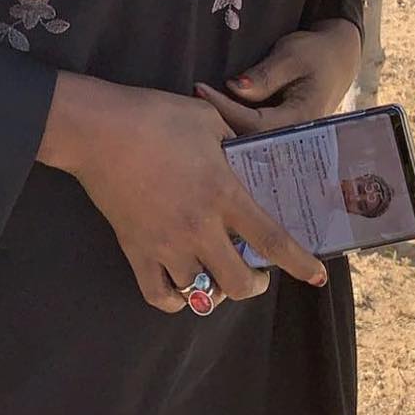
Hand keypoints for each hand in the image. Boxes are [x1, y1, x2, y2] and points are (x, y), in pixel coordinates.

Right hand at [37, 73, 328, 312]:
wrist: (98, 130)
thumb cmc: (155, 116)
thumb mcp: (206, 118)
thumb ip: (231, 139)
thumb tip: (240, 153)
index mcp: (223, 194)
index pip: (271, 240)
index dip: (299, 263)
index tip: (316, 276)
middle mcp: (199, 228)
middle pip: (237, 284)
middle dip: (254, 285)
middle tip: (254, 273)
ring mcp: (165, 245)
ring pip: (200, 292)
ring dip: (213, 287)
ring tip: (214, 272)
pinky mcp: (135, 250)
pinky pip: (158, 294)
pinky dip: (174, 298)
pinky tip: (180, 286)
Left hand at [194, 19, 361, 135]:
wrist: (338, 60)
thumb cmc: (316, 54)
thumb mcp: (291, 55)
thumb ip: (265, 75)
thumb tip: (233, 88)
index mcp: (301, 119)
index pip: (254, 123)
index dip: (224, 109)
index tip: (199, 90)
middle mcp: (295, 137)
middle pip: (251, 143)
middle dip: (220, 130)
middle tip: (190, 111)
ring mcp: (288, 140)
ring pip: (252, 145)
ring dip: (225, 133)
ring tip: (195, 118)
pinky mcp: (281, 135)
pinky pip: (255, 138)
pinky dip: (234, 130)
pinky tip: (214, 122)